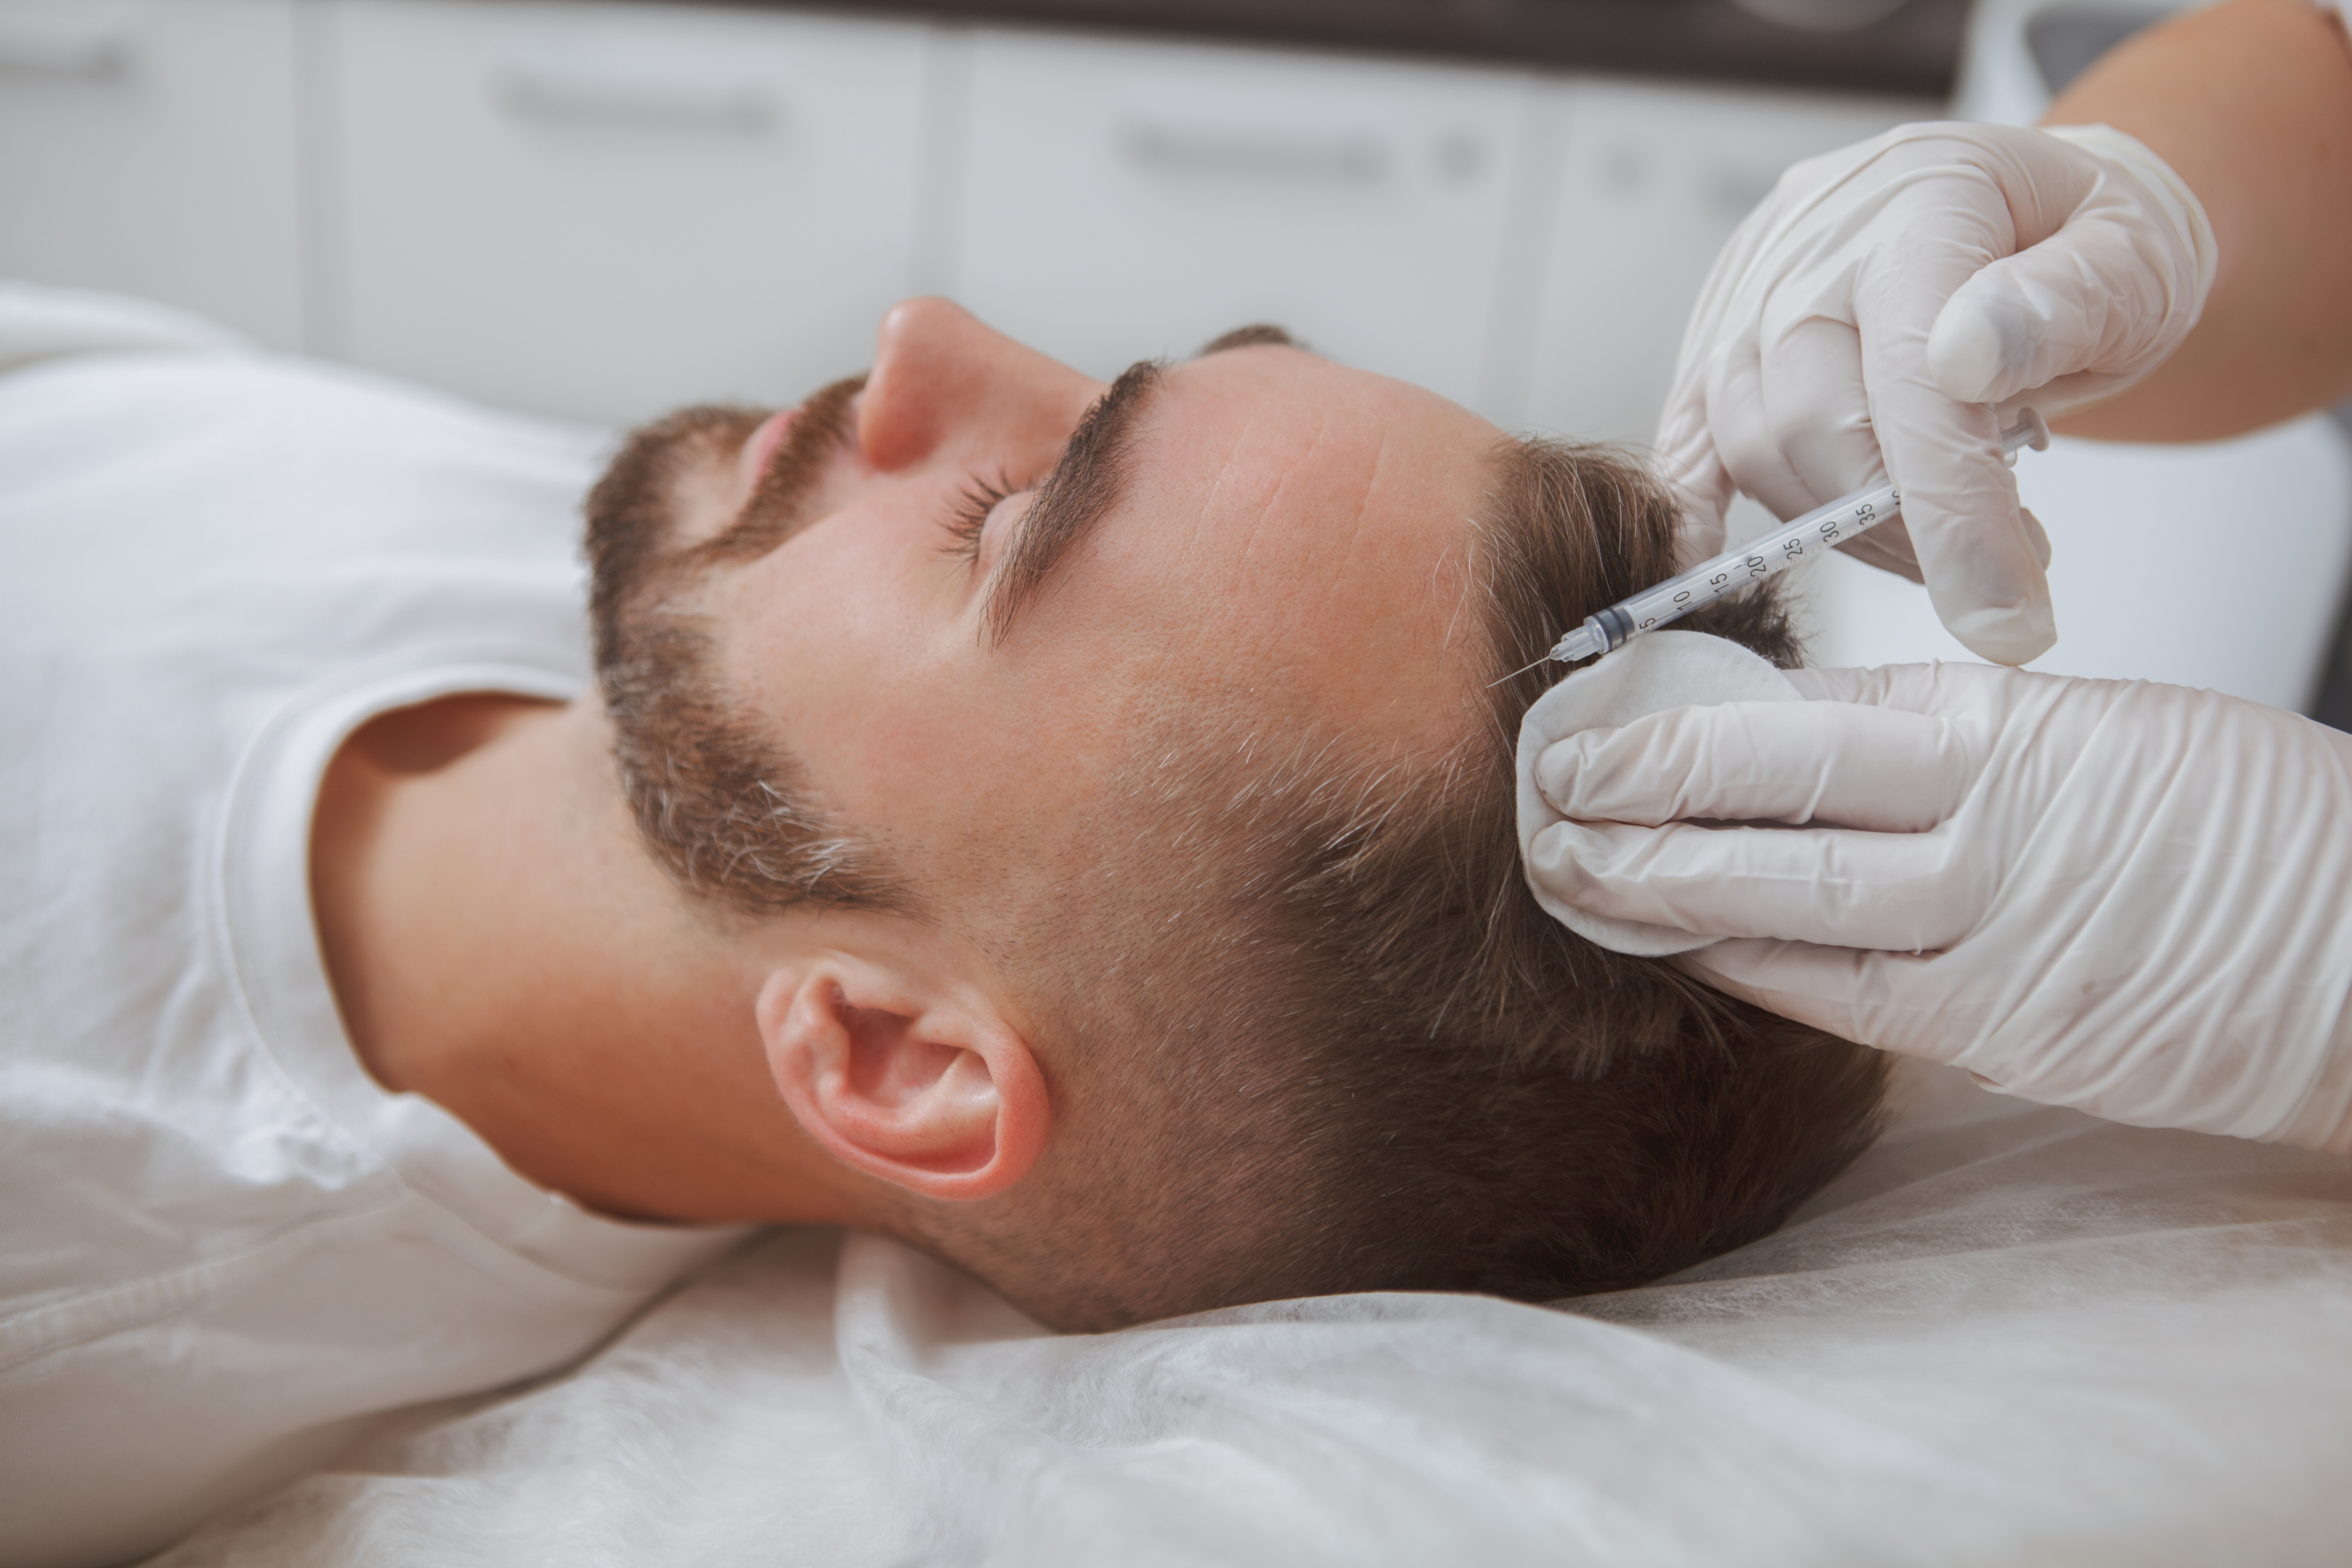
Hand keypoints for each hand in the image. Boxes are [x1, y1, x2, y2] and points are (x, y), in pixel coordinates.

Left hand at [1527, 662, 2351, 1151]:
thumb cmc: (2247, 829)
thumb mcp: (2096, 730)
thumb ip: (1951, 739)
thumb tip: (1805, 746)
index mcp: (2001, 722)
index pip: (1797, 707)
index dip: (1672, 716)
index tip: (1588, 715)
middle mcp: (1979, 816)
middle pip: (1763, 789)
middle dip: (1633, 787)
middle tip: (1538, 788)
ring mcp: (1984, 929)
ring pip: (1779, 899)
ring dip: (1655, 887)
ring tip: (1565, 871)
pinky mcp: (1996, 1026)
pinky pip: (1839, 992)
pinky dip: (1746, 968)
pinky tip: (1672, 952)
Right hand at [1656, 122, 2215, 664]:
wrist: (2044, 208)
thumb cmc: (2095, 239)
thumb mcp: (2137, 254)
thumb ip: (2071, 298)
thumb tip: (1970, 359)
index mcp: (1923, 200)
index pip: (1910, 374)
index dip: (1951, 505)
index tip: (2006, 613)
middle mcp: (1814, 238)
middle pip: (1808, 419)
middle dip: (1902, 527)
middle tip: (1997, 570)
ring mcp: (1752, 286)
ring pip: (1750, 442)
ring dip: (1838, 525)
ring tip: (1934, 542)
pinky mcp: (1719, 335)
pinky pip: (1686, 436)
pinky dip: (1691, 509)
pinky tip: (1707, 563)